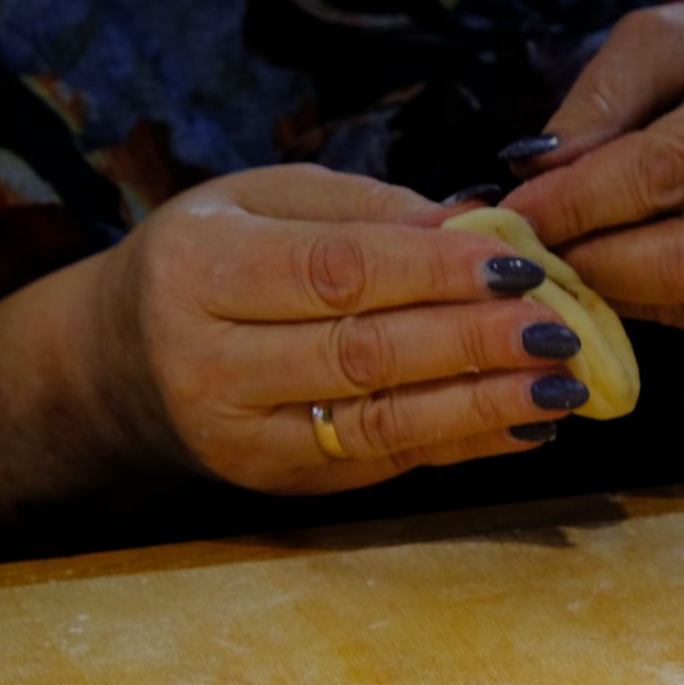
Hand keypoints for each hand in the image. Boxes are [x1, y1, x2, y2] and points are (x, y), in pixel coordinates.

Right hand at [91, 164, 591, 493]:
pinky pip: (387, 462)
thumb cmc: (212, 260)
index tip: (517, 266)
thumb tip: (476, 223)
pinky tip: (527, 423)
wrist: (123, 363)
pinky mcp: (280, 482)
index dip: (434, 271)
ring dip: (483, 405)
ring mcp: (242, 438)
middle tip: (558, 329)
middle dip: (472, 342)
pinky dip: (464, 442)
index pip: (336, 273)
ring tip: (560, 385)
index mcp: (199, 271)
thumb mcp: (263, 202)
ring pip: (380, 422)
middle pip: (363, 353)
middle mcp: (209, 364)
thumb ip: (365, 210)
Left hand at [499, 3, 683, 336]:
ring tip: (561, 261)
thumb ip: (604, 97)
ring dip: (609, 290)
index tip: (516, 211)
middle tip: (532, 251)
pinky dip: (639, 302)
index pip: (666, 171)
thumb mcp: (677, 44)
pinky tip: (610, 274)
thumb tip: (540, 173)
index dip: (580, 201)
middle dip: (592, 261)